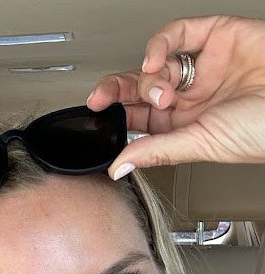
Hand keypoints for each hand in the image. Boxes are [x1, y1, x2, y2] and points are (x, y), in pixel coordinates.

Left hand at [87, 15, 264, 178]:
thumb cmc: (263, 131)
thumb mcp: (199, 145)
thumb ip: (156, 152)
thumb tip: (118, 167)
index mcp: (183, 125)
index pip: (139, 117)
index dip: (116, 114)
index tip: (97, 116)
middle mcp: (190, 96)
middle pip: (140, 88)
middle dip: (116, 92)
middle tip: (102, 98)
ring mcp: (202, 67)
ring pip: (155, 63)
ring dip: (149, 77)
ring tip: (162, 92)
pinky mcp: (216, 37)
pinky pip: (178, 34)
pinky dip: (159, 45)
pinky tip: (154, 61)